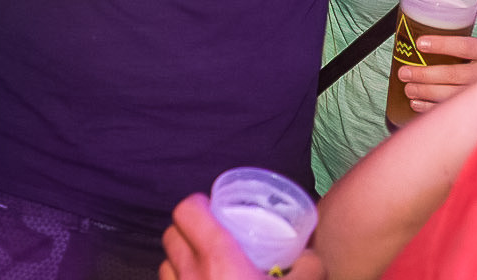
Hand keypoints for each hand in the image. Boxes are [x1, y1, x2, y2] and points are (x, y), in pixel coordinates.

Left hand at [162, 195, 325, 279]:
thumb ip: (310, 266)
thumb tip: (310, 255)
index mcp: (219, 258)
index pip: (187, 211)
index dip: (197, 205)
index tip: (213, 207)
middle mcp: (190, 275)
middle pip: (171, 235)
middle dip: (187, 230)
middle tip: (211, 236)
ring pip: (166, 266)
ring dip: (180, 260)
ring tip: (203, 265)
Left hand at [399, 35, 476, 112]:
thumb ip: (466, 52)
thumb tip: (421, 48)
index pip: (466, 46)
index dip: (442, 45)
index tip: (419, 43)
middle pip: (454, 74)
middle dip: (425, 74)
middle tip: (405, 73)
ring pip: (452, 95)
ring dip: (426, 92)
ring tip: (409, 88)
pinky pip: (454, 111)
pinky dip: (432, 108)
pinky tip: (417, 104)